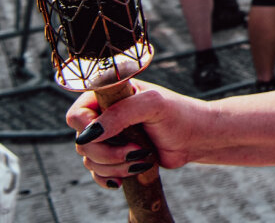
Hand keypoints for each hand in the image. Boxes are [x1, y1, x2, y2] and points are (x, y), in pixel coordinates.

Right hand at [66, 80, 207, 186]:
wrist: (197, 138)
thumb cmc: (180, 114)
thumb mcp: (153, 105)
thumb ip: (121, 113)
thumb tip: (88, 134)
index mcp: (111, 95)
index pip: (77, 114)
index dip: (87, 128)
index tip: (108, 135)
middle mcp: (107, 115)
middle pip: (82, 142)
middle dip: (107, 152)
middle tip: (136, 150)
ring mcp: (111, 136)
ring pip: (89, 159)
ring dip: (114, 165)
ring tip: (142, 158)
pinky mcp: (116, 156)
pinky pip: (97, 172)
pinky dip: (108, 177)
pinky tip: (123, 178)